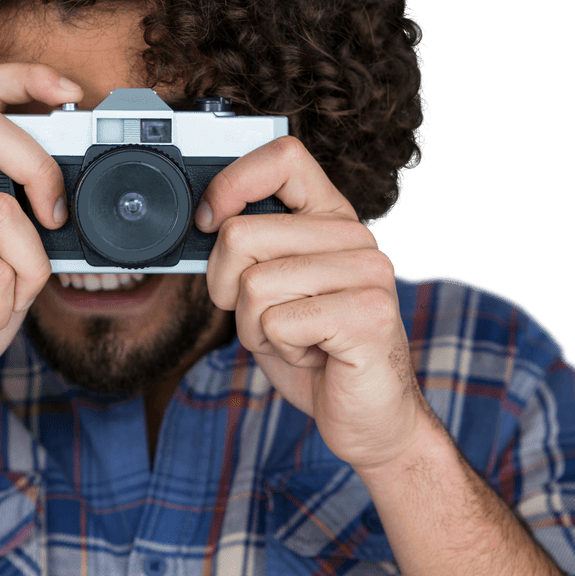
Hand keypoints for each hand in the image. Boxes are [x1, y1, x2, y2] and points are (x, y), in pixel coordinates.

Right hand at [0, 63, 82, 428]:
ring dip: (26, 266)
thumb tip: (75, 201)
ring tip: (3, 300)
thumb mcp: (8, 266)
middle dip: (41, 171)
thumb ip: (30, 227)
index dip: (27, 78)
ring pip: (0, 207)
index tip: (70, 92)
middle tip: (55, 219)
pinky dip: (1, 303)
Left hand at [197, 136, 432, 470]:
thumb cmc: (315, 354)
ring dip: (257, 328)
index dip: (232, 182)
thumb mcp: (269, 292)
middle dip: (227, 290)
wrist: (371, 418)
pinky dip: (280, 349)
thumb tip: (204, 219)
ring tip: (298, 339)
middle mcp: (354, 236)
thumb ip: (247, 251)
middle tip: (269, 318)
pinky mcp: (369, 313)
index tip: (210, 220)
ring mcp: (368, 271)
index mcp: (331, 218)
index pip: (282, 157)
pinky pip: (278, 321)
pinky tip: (316, 356)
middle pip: (241, 233)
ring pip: (253, 284)